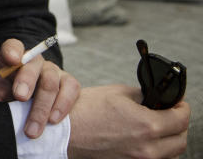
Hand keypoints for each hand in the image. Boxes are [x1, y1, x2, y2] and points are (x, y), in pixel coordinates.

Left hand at [0, 38, 80, 138]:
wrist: (20, 112)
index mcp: (9, 59)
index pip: (12, 46)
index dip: (12, 50)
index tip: (11, 59)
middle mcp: (32, 62)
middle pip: (33, 63)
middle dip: (27, 80)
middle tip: (19, 98)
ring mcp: (51, 71)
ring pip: (51, 81)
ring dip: (42, 106)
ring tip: (33, 128)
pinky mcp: (68, 83)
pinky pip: (71, 88)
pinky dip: (63, 105)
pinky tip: (53, 120)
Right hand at [68, 84, 189, 157]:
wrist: (64, 132)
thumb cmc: (84, 111)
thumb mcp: (117, 93)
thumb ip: (142, 96)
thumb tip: (154, 97)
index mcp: (147, 125)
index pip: (181, 118)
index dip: (182, 107)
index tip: (178, 102)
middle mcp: (148, 147)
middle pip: (181, 140)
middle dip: (179, 124)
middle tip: (171, 114)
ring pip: (171, 154)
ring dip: (169, 140)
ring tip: (158, 127)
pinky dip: (157, 151)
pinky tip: (145, 139)